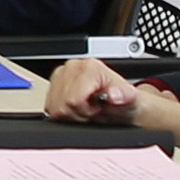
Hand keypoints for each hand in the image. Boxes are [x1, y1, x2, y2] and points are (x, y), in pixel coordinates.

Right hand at [39, 57, 179, 140]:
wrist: (121, 102)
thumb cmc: (124, 100)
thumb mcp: (130, 99)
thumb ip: (123, 95)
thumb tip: (114, 95)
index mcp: (89, 67)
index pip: (73, 99)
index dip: (85, 111)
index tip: (97, 108)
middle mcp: (72, 66)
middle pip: (62, 104)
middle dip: (77, 113)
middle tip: (92, 110)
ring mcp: (61, 74)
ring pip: (53, 106)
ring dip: (69, 113)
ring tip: (85, 108)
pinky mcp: (53, 83)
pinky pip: (49, 105)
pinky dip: (63, 111)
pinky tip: (76, 107)